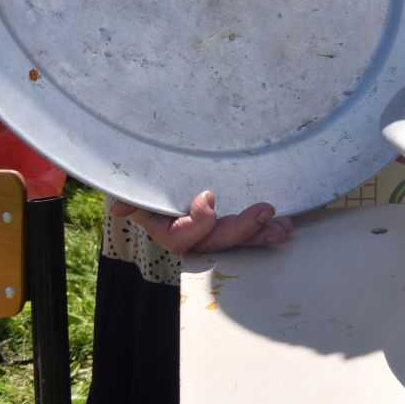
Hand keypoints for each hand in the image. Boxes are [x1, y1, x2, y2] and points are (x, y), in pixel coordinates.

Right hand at [109, 190, 292, 255]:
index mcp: (163, 226)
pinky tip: (284, 224)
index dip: (197, 224)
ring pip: (234, 239)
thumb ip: (128, 195)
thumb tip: (120, 208)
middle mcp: (188, 232)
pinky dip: (265, 228)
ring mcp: (211, 227)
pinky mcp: (229, 217)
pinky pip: (247, 229)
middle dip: (240, 230)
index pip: (180, 239)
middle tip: (263, 212)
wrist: (162, 162)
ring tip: (281, 227)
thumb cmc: (147, 172)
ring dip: (259, 234)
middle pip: (214, 241)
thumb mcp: (134, 183)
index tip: (209, 196)